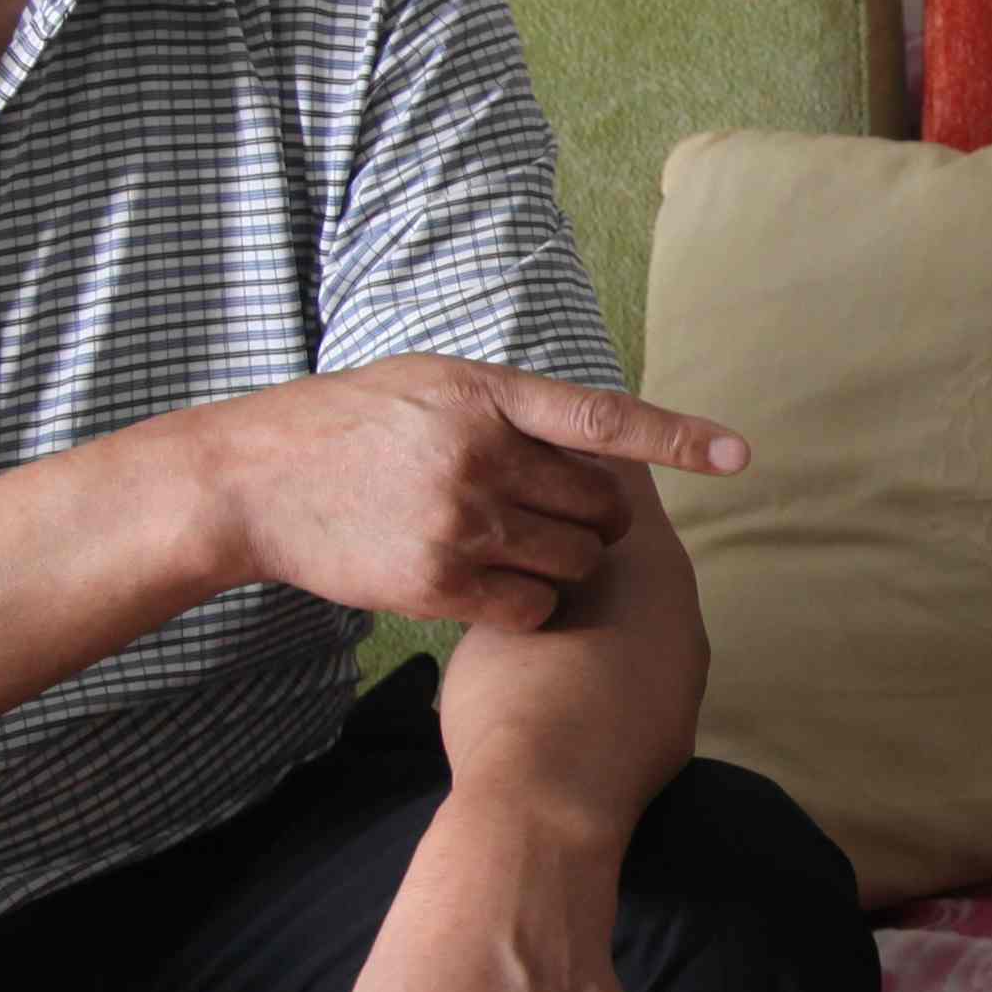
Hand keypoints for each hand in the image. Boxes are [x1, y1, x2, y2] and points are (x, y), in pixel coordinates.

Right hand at [195, 357, 745, 633]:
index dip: (677, 436)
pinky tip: (492, 588)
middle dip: (597, 521)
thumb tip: (590, 433)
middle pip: (601, 508)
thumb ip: (507, 405)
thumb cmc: (346, 426)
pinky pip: (531, 608)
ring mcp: (461, 521)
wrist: (253, 482)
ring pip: (573, 562)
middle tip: (553, 518)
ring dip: (562, 565)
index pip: (603, 418)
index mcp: (485, 394)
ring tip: (510, 549)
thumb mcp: (427, 383)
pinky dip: (528, 606)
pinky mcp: (437, 583)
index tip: (738, 452)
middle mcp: (481, 455)